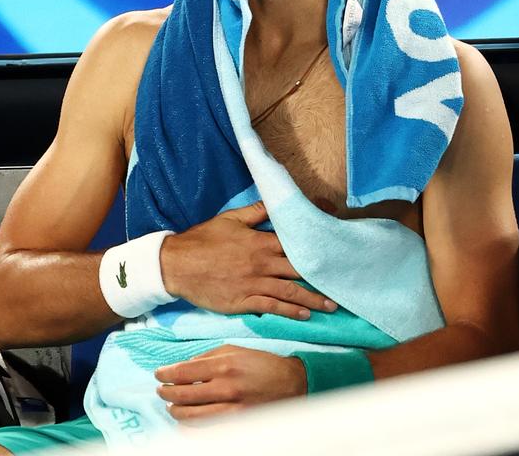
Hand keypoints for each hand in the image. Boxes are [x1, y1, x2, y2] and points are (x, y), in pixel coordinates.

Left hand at [155, 345, 305, 422]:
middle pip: (181, 396)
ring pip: (189, 417)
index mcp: (224, 365)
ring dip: (174, 411)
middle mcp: (226, 387)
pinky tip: (186, 422)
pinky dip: (190, 427)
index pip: (183, 372)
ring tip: (172, 407)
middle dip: (165, 394)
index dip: (165, 374)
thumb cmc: (262, 364)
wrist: (292, 384)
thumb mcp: (235, 350)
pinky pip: (204, 430)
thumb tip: (185, 366)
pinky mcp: (236, 424)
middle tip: (161, 391)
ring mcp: (231, 409)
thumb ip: (208, 356)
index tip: (158, 375)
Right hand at [159, 201, 336, 319]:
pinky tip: (304, 315)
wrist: (176, 265)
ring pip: (289, 292)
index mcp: (260, 242)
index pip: (295, 246)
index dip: (316, 250)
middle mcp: (261, 264)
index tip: (335, 254)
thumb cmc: (203, 239)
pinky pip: (271, 307)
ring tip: (331, 306)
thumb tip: (277, 203)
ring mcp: (253, 284)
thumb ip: (257, 212)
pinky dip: (289, 311)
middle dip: (321, 278)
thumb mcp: (230, 219)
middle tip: (342, 284)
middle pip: (298, 271)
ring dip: (312, 299)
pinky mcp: (242, 301)